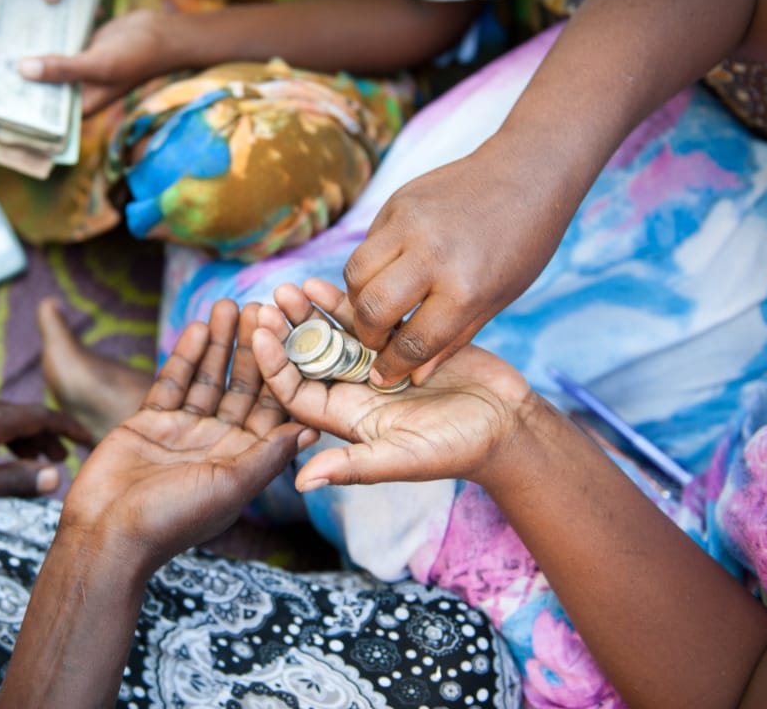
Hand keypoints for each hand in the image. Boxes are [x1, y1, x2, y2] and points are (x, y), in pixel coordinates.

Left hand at [19, 10, 171, 114]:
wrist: (163, 32)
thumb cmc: (137, 55)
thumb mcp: (97, 65)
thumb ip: (61, 69)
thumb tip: (22, 70)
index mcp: (79, 106)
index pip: (42, 116)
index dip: (17, 111)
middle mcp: (75, 91)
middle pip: (38, 88)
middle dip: (15, 78)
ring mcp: (76, 69)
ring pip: (43, 63)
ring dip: (25, 53)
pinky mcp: (77, 48)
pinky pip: (53, 44)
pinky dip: (41, 36)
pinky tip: (18, 22)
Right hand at [60, 300, 317, 569]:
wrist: (107, 534)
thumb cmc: (173, 520)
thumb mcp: (230, 486)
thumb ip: (268, 455)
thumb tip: (311, 429)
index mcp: (244, 461)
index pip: (271, 408)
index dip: (283, 371)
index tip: (293, 335)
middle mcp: (219, 444)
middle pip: (242, 386)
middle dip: (251, 347)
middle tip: (261, 306)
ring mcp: (185, 431)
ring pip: (208, 378)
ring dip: (219, 344)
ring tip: (228, 304)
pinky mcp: (151, 422)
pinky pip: (173, 382)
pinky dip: (185, 355)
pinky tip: (199, 327)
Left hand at [253, 280, 535, 490]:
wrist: (507, 423)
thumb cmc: (458, 448)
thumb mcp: (403, 458)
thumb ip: (354, 466)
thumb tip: (300, 483)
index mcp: (347, 419)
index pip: (297, 393)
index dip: (275, 364)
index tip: (259, 334)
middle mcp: (354, 391)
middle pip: (308, 359)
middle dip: (286, 332)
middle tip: (267, 302)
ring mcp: (375, 365)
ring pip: (333, 336)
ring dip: (310, 313)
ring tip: (290, 288)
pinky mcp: (400, 343)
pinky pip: (365, 320)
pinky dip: (344, 303)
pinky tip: (324, 283)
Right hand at [343, 143, 569, 384]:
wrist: (526, 171)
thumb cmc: (521, 243)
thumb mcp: (497, 299)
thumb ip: (451, 339)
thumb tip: (412, 376)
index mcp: (464, 287)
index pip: (412, 341)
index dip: (393, 366)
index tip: (383, 375)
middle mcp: (431, 254)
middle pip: (372, 308)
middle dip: (367, 334)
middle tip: (377, 340)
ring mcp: (409, 223)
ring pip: (355, 274)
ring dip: (359, 299)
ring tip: (378, 307)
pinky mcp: (396, 202)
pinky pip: (367, 245)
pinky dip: (371, 266)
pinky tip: (392, 272)